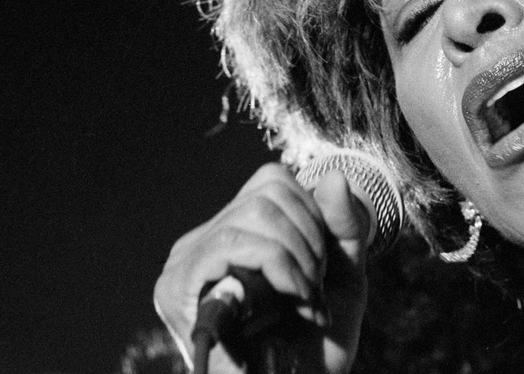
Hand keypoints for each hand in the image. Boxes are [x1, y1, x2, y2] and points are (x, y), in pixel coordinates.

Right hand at [154, 163, 370, 372]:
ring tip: (304, 300)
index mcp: (233, 234)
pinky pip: (234, 242)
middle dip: (310, 238)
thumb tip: (334, 176)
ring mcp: (186, 263)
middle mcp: (203, 242)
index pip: (272, 181)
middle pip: (267, 192)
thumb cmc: (313, 346)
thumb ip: (343, 227)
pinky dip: (279, 266)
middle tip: (314, 289)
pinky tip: (291, 299)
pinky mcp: (179, 286)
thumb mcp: (343, 277)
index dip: (312, 214)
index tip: (322, 267)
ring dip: (297, 257)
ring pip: (254, 213)